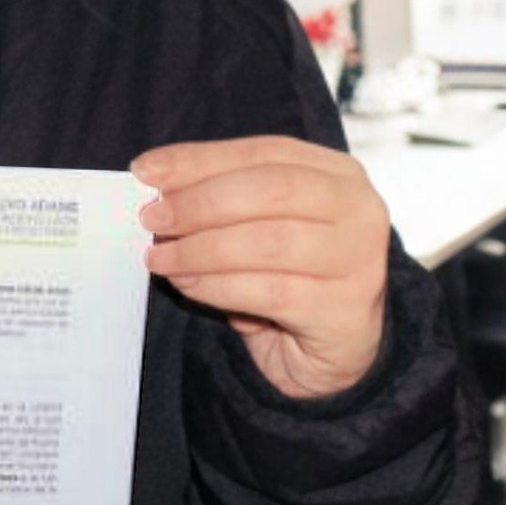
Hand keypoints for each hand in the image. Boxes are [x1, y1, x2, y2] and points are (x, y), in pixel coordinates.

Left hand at [133, 136, 389, 400]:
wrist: (327, 351)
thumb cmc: (287, 275)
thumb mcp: (255, 225)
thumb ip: (219, 196)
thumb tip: (155, 177)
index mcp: (338, 174)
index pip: (263, 153)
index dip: (201, 159)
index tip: (145, 170)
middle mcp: (359, 210)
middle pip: (270, 190)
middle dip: (199, 202)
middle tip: (152, 219)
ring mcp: (360, 261)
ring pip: (268, 242)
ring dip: (200, 249)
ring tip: (160, 258)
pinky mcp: (345, 310)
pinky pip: (267, 292)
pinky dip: (217, 286)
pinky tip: (187, 284)